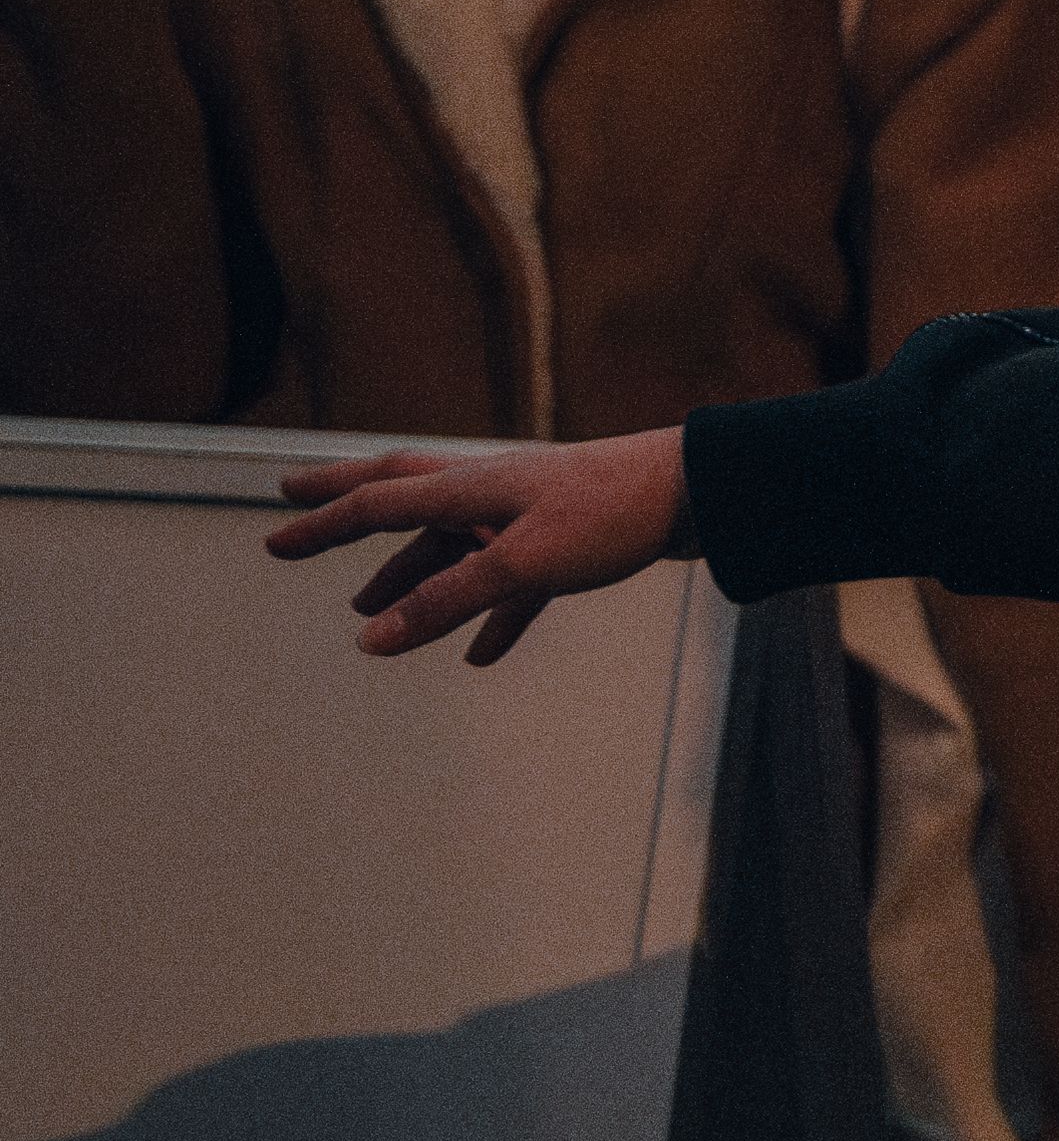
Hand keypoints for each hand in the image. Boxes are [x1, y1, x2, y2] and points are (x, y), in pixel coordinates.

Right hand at [264, 428, 697, 663]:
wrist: (703, 493)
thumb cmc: (614, 514)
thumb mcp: (521, 563)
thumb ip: (446, 601)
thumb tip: (371, 639)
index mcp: (471, 486)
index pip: (377, 503)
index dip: (322, 525)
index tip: (273, 541)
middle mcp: (493, 491)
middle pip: (403, 495)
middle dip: (345, 504)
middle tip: (294, 504)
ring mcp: (531, 513)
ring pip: (455, 545)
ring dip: (412, 577)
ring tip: (374, 612)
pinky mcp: (570, 541)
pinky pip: (516, 583)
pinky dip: (493, 616)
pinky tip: (481, 654)